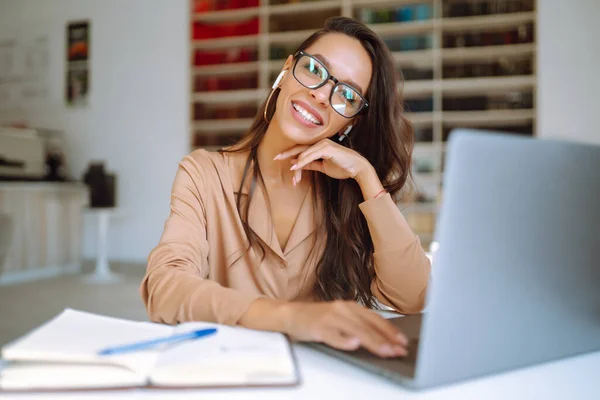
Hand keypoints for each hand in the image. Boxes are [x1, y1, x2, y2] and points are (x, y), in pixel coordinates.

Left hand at [274, 139, 370, 185]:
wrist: (357, 168)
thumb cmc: (342, 167)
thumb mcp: (323, 167)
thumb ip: (310, 164)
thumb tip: (297, 164)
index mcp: (319, 146)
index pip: (302, 149)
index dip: (290, 153)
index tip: (280, 158)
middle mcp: (320, 143)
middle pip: (300, 148)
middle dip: (287, 153)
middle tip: (276, 158)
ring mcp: (324, 144)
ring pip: (305, 153)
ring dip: (296, 163)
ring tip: (290, 171)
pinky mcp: (327, 148)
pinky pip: (311, 155)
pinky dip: (302, 161)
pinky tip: (296, 167)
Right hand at [284, 300, 407, 357]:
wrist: (291, 314)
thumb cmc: (319, 319)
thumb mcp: (342, 318)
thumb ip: (359, 325)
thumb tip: (383, 339)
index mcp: (351, 307)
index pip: (376, 319)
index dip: (391, 331)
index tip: (402, 342)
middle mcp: (343, 309)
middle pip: (368, 326)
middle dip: (386, 340)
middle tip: (398, 351)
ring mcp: (331, 317)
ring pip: (355, 331)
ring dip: (372, 342)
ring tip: (384, 351)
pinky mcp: (319, 327)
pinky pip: (333, 335)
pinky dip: (344, 340)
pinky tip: (353, 345)